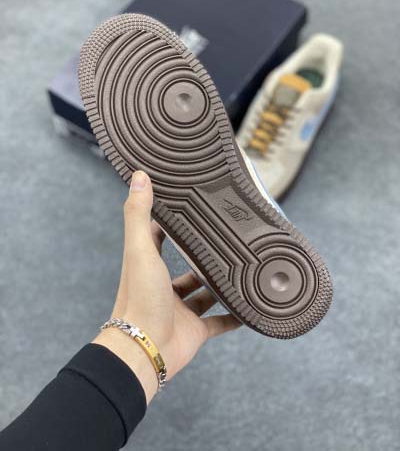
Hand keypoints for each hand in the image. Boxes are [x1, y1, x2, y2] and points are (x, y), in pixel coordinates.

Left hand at [94, 171, 239, 402]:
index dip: (172, 222)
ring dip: (221, 282)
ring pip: (205, 293)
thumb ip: (138, 214)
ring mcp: (181, 309)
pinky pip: (220, 322)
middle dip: (205, 253)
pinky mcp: (196, 330)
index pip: (159, 237)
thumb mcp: (140, 250)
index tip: (191, 206)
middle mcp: (165, 287)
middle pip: (188, 266)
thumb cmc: (139, 297)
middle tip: (229, 237)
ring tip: (245, 265)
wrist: (144, 351)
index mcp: (149, 266)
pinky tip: (250, 304)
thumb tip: (138, 175)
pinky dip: (235, 315)